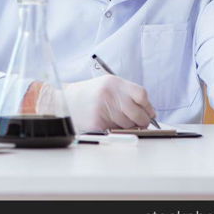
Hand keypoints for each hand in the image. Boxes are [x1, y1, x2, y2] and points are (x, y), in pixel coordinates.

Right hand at [38, 75, 155, 132]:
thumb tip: (149, 112)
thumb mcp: (107, 85)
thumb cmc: (88, 94)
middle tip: (140, 122)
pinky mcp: (97, 123)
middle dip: (142, 121)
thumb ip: (127, 94)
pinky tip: (109, 124)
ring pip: (128, 125)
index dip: (148, 106)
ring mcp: (103, 109)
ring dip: (128, 126)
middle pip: (138, 113)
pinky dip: (116, 131)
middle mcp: (109, 94)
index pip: (141, 94)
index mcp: (114, 82)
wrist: (64, 101)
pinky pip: (116, 131)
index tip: (149, 112)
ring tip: (117, 120)